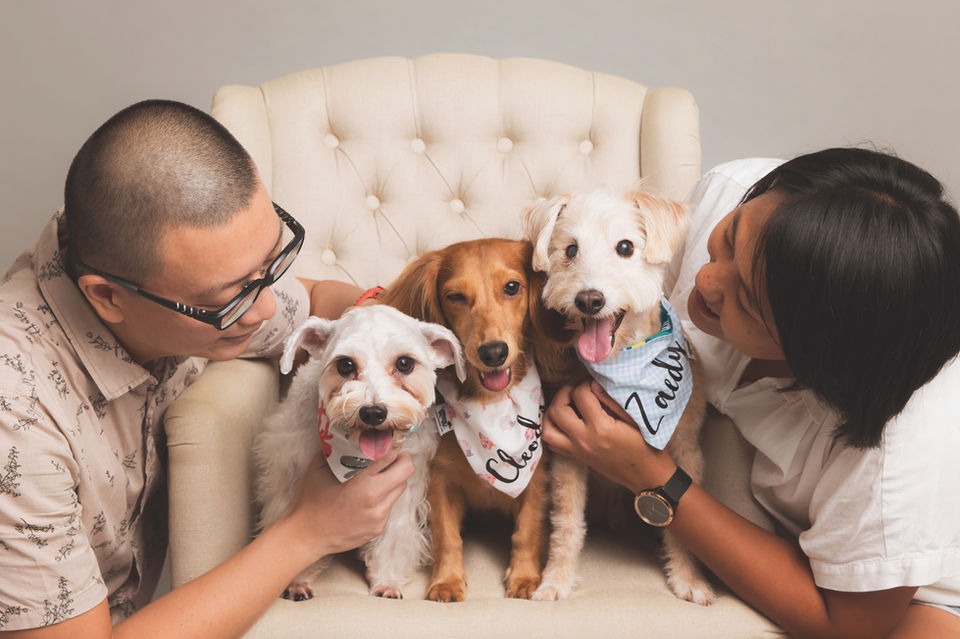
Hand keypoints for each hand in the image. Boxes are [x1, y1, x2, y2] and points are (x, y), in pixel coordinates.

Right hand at [284, 448, 414, 557]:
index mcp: (362, 482)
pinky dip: (384, 498)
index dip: (393, 446)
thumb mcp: (319, 468)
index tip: (390, 443)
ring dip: (394, 480)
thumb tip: (346, 436)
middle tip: (394, 457)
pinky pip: (389, 506)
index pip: (392, 456)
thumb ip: (336, 450)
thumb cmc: (311, 500)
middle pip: (406, 471)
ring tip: (379, 477)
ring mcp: (379, 515)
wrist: (307, 535)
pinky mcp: (378, 527)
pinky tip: (367, 498)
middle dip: (402, 460)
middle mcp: (375, 498)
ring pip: (400, 489)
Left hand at [542, 380, 673, 492]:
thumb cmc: (647, 446)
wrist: (647, 476)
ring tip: (567, 404)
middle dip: (564, 394)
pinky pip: (553, 444)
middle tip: (578, 390)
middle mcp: (584, 440)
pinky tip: (566, 422)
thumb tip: (593, 384)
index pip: (580, 395)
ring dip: (553, 413)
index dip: (586, 383)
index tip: (594, 384)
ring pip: (548, 429)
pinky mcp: (577, 458)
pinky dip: (554, 429)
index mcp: (601, 428)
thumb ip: (611, 400)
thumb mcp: (636, 418)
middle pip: (557, 410)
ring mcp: (578, 451)